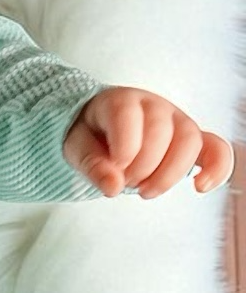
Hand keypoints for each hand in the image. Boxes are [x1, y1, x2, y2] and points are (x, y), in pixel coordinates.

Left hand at [63, 86, 233, 197]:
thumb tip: (112, 187)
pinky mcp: (193, 139)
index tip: (115, 167)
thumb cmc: (90, 135)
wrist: (104, 130)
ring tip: (145, 191)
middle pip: (160, 132)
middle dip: (141, 166)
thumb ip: (91, 165)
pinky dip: (216, 169)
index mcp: (120, 101)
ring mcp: (177, 120)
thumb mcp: (77, 147)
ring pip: (189, 141)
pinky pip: (216, 149)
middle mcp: (153, 105)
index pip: (128, 115)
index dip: (124, 146)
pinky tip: (200, 187)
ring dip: (168, 174)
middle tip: (124, 182)